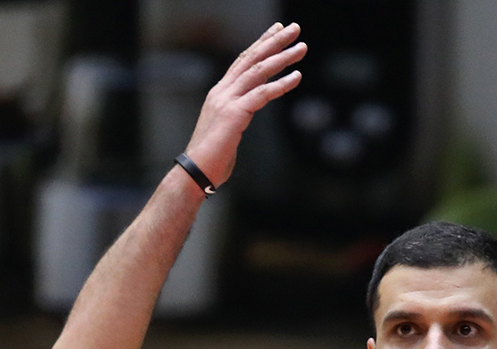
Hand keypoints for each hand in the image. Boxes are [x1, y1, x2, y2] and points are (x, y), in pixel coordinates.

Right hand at [183, 21, 306, 186]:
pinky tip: (296, 77)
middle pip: (251, 58)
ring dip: (282, 57)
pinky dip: (281, 84)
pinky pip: (262, 93)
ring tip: (301, 47)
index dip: (260, 44)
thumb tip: (247, 114)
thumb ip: (238, 116)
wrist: (196, 171)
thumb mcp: (227, 129)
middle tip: (293, 29)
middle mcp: (222, 91)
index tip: (276, 32)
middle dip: (274, 41)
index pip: (242, 61)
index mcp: (220, 93)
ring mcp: (227, 101)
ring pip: (258, 71)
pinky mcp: (235, 113)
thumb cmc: (212, 157)